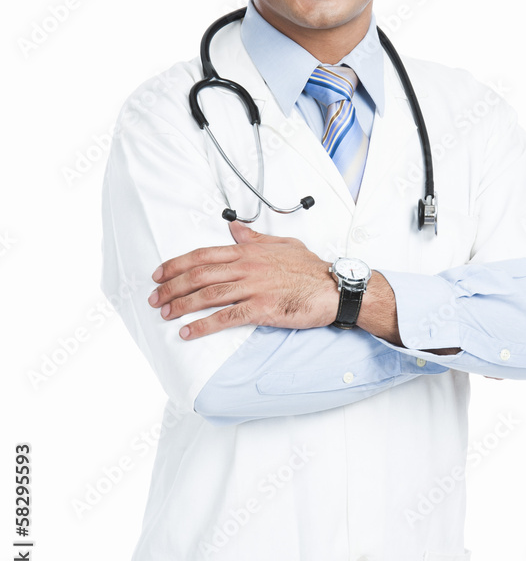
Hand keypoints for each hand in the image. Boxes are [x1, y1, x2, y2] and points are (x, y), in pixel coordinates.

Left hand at [147, 221, 339, 338]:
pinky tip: (187, 331)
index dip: (176, 264)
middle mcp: (246, 267)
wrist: (334, 287)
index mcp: (248, 252)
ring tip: (164, 313)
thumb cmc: (311, 268)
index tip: (159, 273)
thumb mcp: (282, 243)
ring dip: (181, 305)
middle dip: (171, 286)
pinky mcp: (261, 309)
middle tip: (155, 297)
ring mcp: (253, 288)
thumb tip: (234, 229)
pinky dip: (203, 325)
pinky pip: (225, 318)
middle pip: (198, 275)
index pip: (203, 255)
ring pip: (207, 295)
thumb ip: (254, 238)